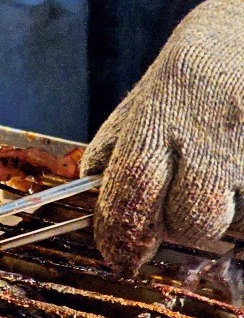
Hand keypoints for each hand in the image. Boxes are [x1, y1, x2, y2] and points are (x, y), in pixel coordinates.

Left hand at [82, 0, 243, 272]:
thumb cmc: (212, 60)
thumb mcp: (157, 84)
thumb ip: (122, 137)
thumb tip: (89, 185)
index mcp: (165, 109)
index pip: (130, 190)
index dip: (121, 235)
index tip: (121, 256)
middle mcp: (214, 128)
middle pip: (192, 220)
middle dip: (186, 226)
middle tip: (190, 202)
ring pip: (239, 223)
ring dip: (233, 215)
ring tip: (231, 171)